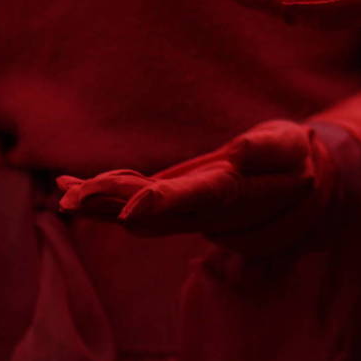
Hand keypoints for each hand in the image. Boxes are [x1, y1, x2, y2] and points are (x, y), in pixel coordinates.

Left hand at [56, 120, 345, 253]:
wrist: (295, 191)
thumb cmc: (293, 160)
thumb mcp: (291, 146)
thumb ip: (269, 149)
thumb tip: (239, 152)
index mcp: (235, 195)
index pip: (199, 198)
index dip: (166, 202)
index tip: (134, 207)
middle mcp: (204, 212)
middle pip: (154, 213)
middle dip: (113, 205)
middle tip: (74, 198)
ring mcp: (184, 214)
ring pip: (136, 215)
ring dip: (100, 205)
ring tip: (66, 192)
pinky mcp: (172, 208)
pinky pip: (130, 207)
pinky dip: (100, 199)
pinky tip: (67, 188)